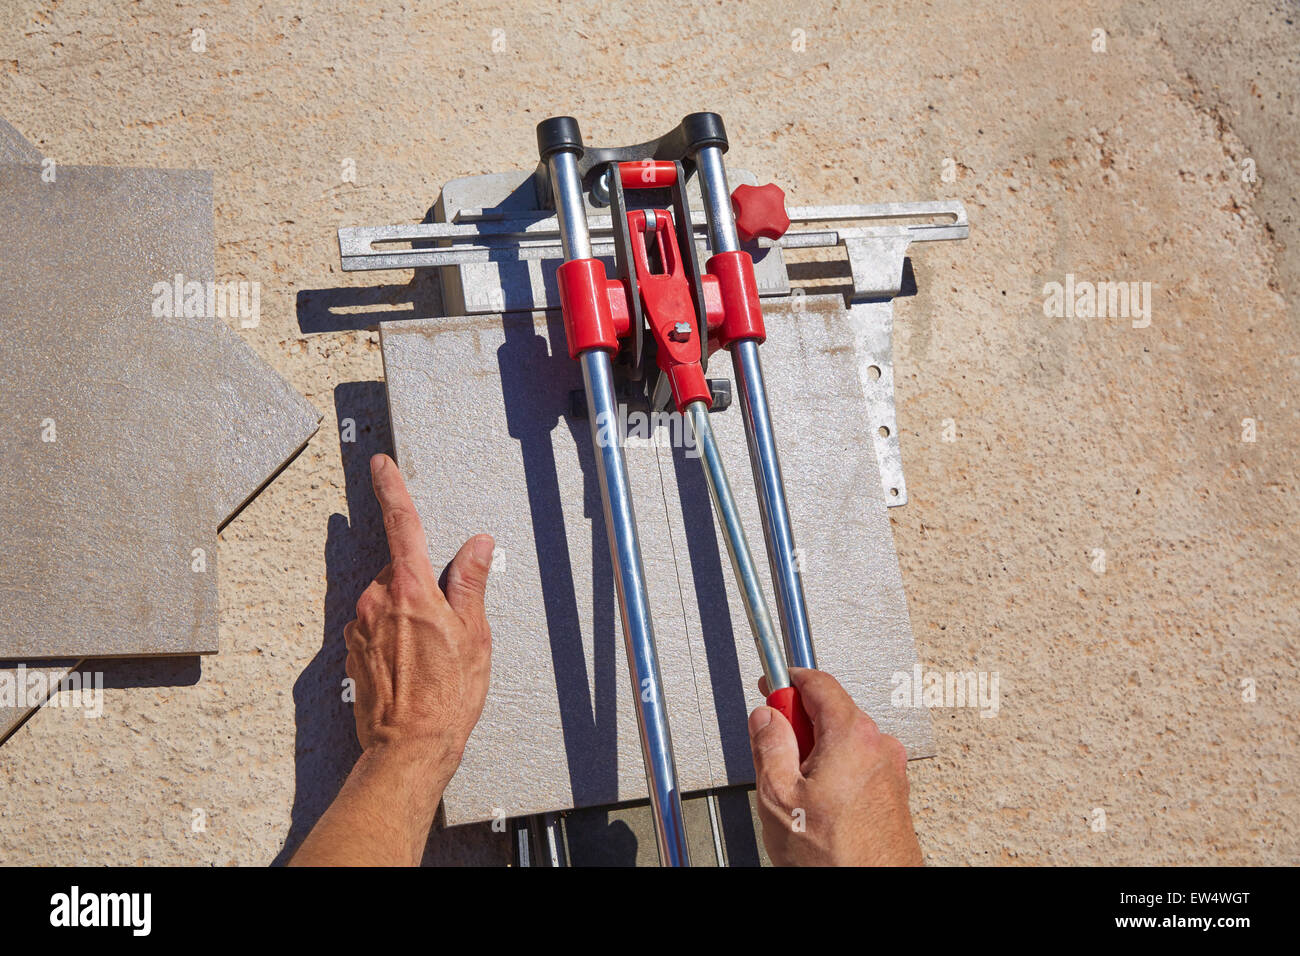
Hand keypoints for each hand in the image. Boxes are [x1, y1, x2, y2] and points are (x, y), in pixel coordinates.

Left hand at [345, 453, 493, 779]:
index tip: (381, 466)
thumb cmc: (446, 697)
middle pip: (399, 571)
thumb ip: (470, 583)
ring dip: (407, 616)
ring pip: (387, 600)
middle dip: (421, 587)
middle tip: (447, 628)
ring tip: (430, 657)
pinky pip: (375, 627)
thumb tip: (477, 546)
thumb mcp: (474, 635)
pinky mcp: (351, 650)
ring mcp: (359, 626)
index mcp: (411, 589)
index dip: (391, 489)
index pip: (402, 524)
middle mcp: (376, 601)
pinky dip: (393, 638)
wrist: (408, 747)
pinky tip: (412, 667)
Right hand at [749, 668, 920, 865]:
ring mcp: (890, 770)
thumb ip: (769, 745)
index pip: (818, 682)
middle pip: (830, 712)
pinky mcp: (893, 792)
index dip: (787, 680)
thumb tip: (765, 718)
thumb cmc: (836, 857)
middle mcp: (879, 746)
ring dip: (817, 754)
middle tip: (776, 754)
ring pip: (843, 742)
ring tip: (800, 794)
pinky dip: (836, 772)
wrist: (872, 892)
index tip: (770, 685)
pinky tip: (821, 805)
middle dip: (799, 726)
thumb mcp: (779, 796)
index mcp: (852, 735)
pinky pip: (858, 765)